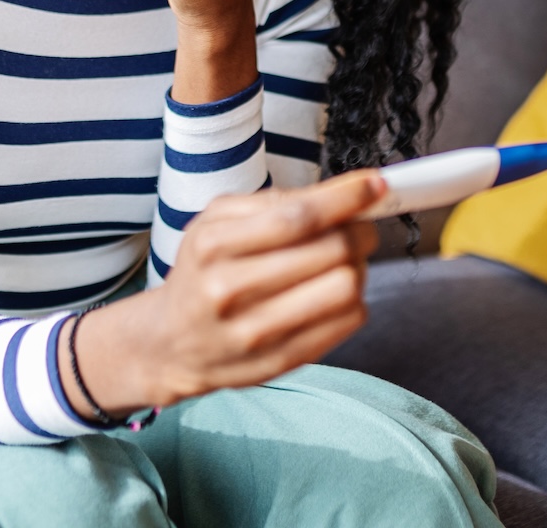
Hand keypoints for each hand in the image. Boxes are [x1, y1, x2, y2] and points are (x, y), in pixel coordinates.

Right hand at [67, 170, 384, 415]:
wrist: (170, 342)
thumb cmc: (202, 272)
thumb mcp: (216, 222)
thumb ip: (272, 203)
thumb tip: (340, 194)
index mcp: (214, 245)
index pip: (298, 217)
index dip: (347, 197)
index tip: (376, 184)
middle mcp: (230, 290)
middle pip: (331, 250)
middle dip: (360, 231)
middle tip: (359, 226)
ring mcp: (256, 332)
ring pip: (346, 288)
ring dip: (360, 267)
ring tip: (345, 261)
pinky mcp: (281, 361)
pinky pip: (347, 323)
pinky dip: (354, 300)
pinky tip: (333, 292)